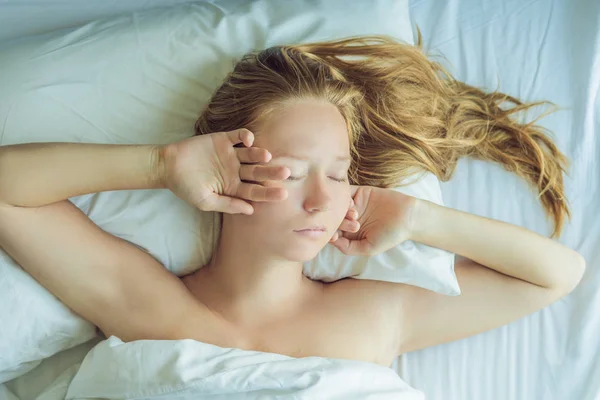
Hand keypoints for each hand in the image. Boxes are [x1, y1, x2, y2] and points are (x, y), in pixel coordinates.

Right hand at [158, 129, 289, 213]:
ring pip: (251, 154)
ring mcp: (231, 155)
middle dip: (271, 173)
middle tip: (286, 172)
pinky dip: (246, 136)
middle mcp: (236, 171)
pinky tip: (248, 141)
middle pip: (258, 172)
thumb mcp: (205, 201)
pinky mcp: (223, 140)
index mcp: (234, 187)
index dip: (269, 193)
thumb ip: (228, 205)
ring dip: (260, 155)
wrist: (168, 166)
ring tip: (266, 157)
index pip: (255, 191)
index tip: (283, 195)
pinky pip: (238, 136)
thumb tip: (251, 211)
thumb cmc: (185, 187)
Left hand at [329, 185, 417, 255]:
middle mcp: (349, 219)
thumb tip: (330, 241)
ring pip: (337, 205)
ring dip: (341, 210)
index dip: (329, 234)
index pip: (332, 232)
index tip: (334, 236)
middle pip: (333, 218)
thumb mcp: (368, 248)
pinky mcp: (358, 192)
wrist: (408, 217)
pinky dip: (344, 198)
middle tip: (354, 225)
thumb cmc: (389, 236)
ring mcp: (353, 204)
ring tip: (355, 216)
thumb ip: (348, 248)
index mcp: (349, 233)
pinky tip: (353, 205)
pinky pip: (345, 192)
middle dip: (338, 222)